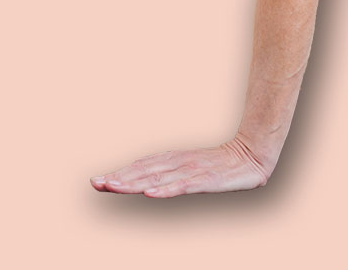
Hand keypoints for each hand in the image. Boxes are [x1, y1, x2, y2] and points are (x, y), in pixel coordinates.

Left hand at [91, 136, 270, 198]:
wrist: (251, 155)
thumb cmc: (218, 165)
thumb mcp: (188, 170)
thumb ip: (167, 176)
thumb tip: (143, 184)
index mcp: (172, 160)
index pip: (140, 168)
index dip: (119, 175)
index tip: (96, 182)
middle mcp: (178, 163)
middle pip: (144, 172)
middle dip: (120, 178)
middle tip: (97, 183)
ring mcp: (191, 170)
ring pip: (158, 178)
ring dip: (135, 183)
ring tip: (114, 187)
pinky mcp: (206, 180)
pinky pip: (183, 186)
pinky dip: (166, 189)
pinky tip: (151, 193)